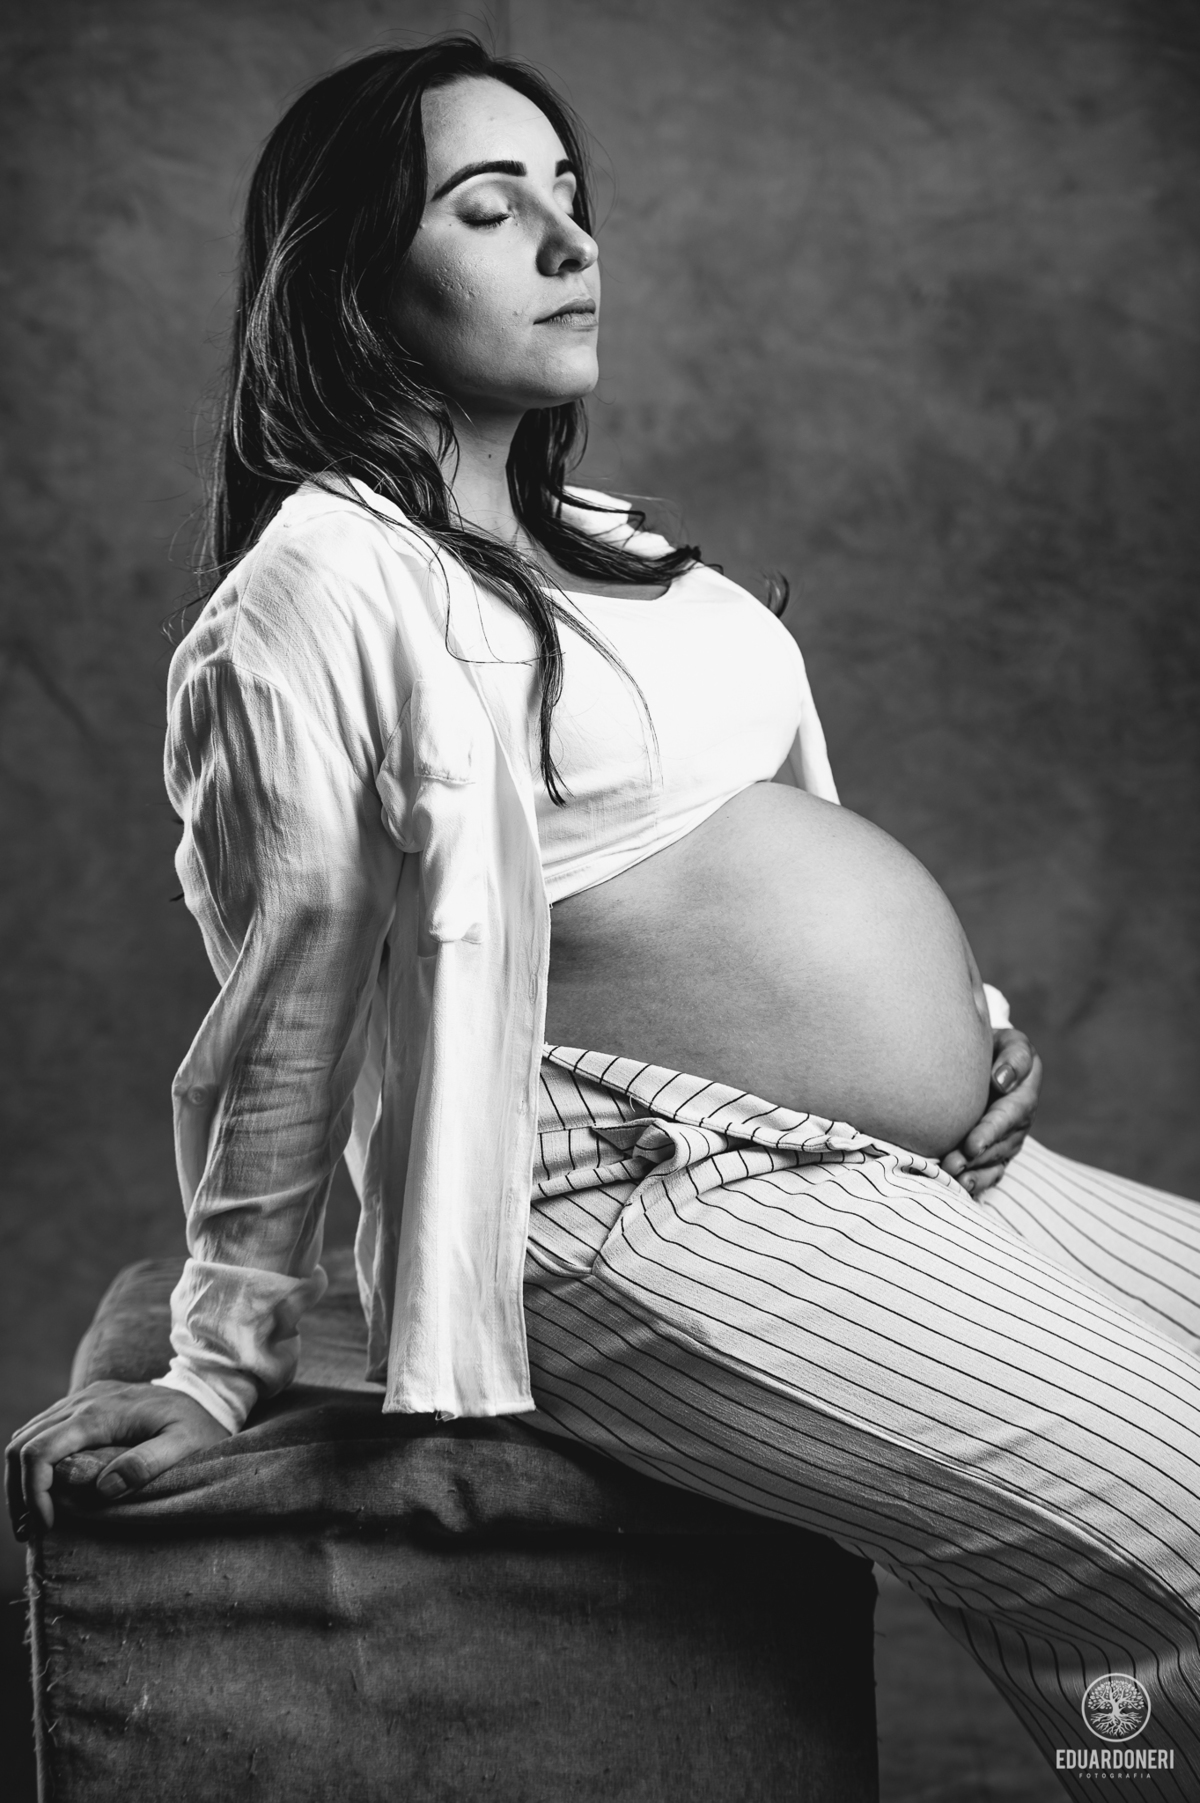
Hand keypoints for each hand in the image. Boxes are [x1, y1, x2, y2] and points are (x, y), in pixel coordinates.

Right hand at [6, 1380, 229, 1538]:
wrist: (206, 1392)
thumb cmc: (198, 1424)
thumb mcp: (185, 1445)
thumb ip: (147, 1463)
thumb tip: (104, 1488)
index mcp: (100, 1413)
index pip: (41, 1451)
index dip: (33, 1491)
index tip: (48, 1524)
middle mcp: (82, 1401)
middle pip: (22, 1444)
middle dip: (19, 1491)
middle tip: (30, 1531)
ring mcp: (80, 1399)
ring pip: (26, 1436)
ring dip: (21, 1478)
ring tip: (33, 1518)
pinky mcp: (84, 1404)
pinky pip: (43, 1431)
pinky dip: (33, 1463)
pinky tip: (45, 1491)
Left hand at [942, 1026, 1041, 1197]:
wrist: (987, 1059)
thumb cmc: (997, 1048)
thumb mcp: (1012, 1044)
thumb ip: (1014, 1058)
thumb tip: (1001, 1080)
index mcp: (1024, 1096)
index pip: (1009, 1117)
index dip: (991, 1132)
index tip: (972, 1144)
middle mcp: (1018, 1123)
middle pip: (999, 1145)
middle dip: (977, 1158)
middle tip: (952, 1164)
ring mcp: (1007, 1141)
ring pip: (994, 1163)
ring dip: (974, 1173)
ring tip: (952, 1179)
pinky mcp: (995, 1153)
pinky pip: (989, 1172)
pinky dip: (976, 1182)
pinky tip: (959, 1188)